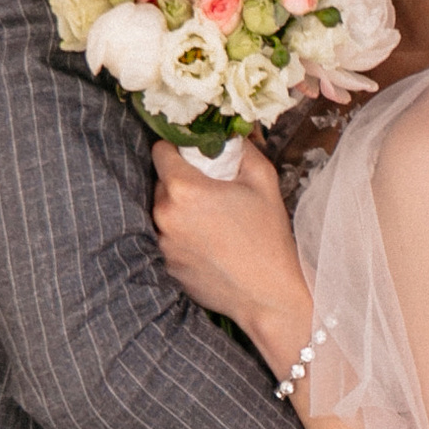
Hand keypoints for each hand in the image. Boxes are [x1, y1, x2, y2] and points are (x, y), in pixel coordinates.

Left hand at [151, 140, 312, 362]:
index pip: (160, 149)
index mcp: (184, 188)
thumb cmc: (268, 236)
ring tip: (213, 221)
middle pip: (161, 180)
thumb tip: (226, 134)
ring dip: (181, 208)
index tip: (197, 157)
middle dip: (182, 179)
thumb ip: (240, 148)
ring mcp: (162, 242)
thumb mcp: (263, 179)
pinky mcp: (165, 264)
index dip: (179, 148)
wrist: (268, 294)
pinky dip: (182, 234)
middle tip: (213, 191)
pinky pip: (167, 236)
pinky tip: (210, 243)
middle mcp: (164, 214)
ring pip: (163, 210)